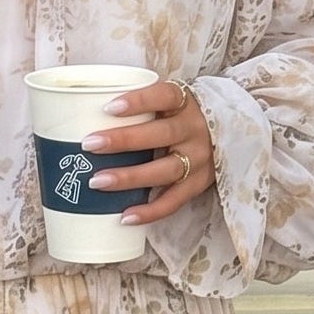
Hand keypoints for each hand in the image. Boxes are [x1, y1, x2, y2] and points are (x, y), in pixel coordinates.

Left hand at [84, 77, 213, 225]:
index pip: (163, 96)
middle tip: (89, 144)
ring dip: (130, 177)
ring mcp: (199, 159)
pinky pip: (174, 201)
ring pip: (165, 170)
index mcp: (185, 103)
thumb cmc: (182, 115)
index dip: (138, 100)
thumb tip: (83, 109)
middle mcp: (195, 130)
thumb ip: (142, 104)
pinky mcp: (199, 184)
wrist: (231, 133)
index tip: (108, 108)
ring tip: (98, 182)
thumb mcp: (170, 102)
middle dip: (123, 140)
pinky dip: (150, 211)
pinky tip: (125, 217)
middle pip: (160, 135)